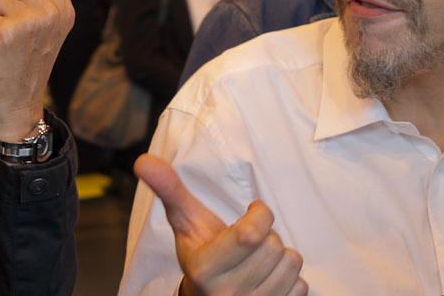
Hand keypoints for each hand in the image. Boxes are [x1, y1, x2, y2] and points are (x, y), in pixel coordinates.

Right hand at [135, 155, 306, 295]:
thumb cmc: (200, 254)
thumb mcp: (184, 223)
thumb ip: (169, 190)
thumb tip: (143, 161)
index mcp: (204, 268)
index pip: (251, 234)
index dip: (260, 214)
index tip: (252, 212)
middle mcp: (227, 293)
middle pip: (274, 245)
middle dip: (267, 236)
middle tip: (249, 243)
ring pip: (291, 264)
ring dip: (280, 256)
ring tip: (257, 260)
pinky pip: (301, 287)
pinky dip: (290, 278)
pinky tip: (268, 278)